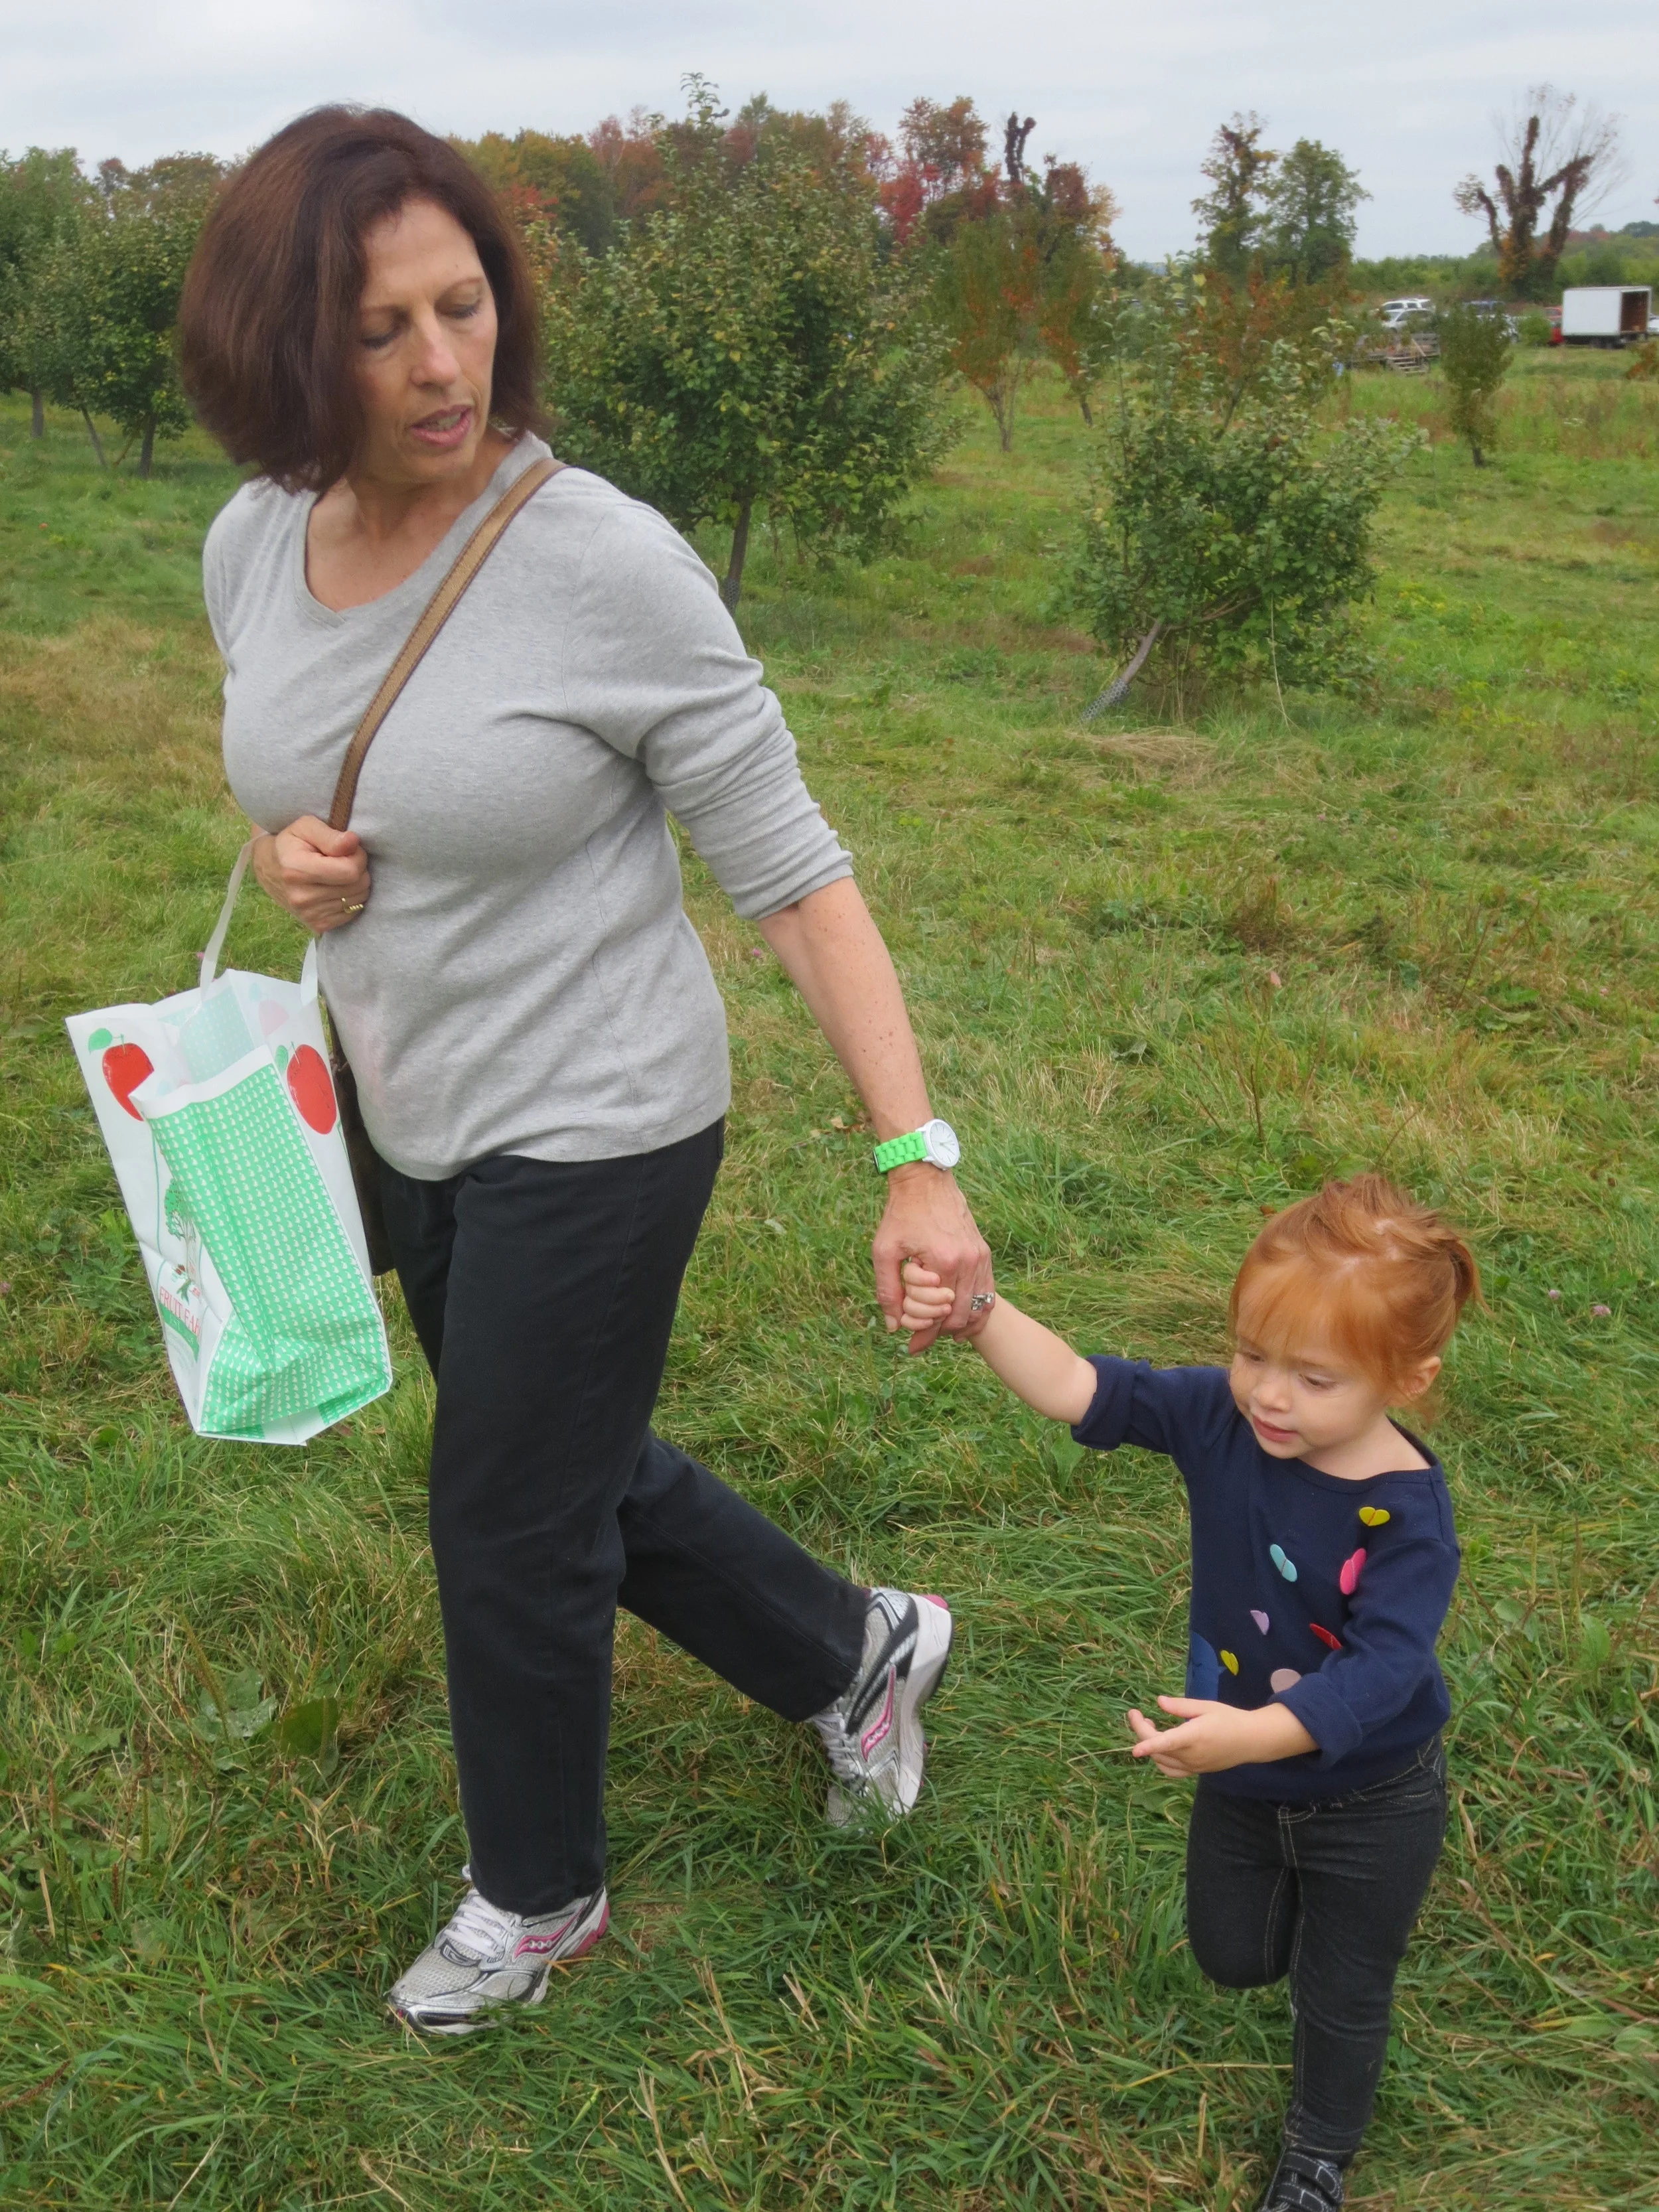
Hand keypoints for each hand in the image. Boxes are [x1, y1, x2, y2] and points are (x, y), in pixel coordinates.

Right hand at [251, 816, 371, 933]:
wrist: (270, 869)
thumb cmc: (291, 844)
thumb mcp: (305, 827)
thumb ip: (330, 835)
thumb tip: (353, 842)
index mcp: (297, 870)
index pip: (350, 871)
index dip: (358, 857)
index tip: (349, 849)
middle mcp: (301, 897)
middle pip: (358, 886)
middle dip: (359, 869)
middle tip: (344, 860)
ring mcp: (309, 914)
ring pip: (359, 899)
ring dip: (356, 884)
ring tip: (339, 873)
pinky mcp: (318, 925)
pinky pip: (353, 912)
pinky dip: (351, 899)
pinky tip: (337, 887)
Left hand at [873, 1164, 992, 1353]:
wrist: (925, 1180)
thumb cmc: (901, 1214)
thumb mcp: (884, 1251)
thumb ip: (887, 1290)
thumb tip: (894, 1326)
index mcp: (943, 1262)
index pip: (938, 1315)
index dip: (924, 1337)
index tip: (912, 1349)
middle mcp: (968, 1261)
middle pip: (961, 1316)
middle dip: (941, 1332)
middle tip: (924, 1337)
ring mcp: (980, 1257)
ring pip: (979, 1307)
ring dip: (961, 1323)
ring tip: (943, 1332)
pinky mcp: (984, 1252)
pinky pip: (987, 1291)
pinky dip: (976, 1309)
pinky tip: (961, 1317)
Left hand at [1126, 1695, 1316, 1777]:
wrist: (1250, 1741)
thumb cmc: (1229, 1719)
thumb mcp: (1206, 1707)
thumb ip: (1181, 1706)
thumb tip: (1159, 1702)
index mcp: (1194, 1736)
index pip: (1167, 1743)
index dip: (1149, 1746)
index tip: (1134, 1750)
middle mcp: (1191, 1755)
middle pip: (1158, 1749)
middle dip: (1141, 1731)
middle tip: (1136, 1714)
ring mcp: (1193, 1766)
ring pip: (1161, 1761)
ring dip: (1149, 1745)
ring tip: (1149, 1725)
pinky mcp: (1195, 1771)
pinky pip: (1171, 1770)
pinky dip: (1160, 1760)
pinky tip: (1160, 1746)